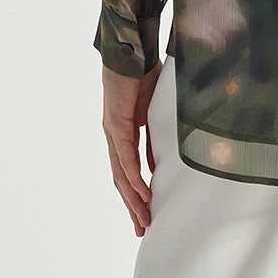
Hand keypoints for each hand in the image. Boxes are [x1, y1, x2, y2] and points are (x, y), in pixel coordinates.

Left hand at [103, 62, 160, 234]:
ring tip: (143, 219)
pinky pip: (125, 156)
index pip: (127, 171)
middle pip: (121, 180)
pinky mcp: (116, 123)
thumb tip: (165, 160)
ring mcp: (113, 131)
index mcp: (124, 133)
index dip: (135, 194)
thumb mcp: (156, 111)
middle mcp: (114, 136)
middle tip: (142, 228)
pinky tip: (141, 194)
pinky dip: (133, 177)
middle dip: (132, 206)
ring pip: (121, 174)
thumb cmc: (144, 72)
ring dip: (132, 199)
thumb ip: (157, 135)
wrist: (132, 49)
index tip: (146, 214)